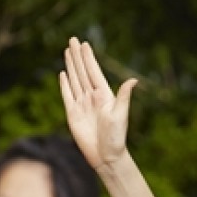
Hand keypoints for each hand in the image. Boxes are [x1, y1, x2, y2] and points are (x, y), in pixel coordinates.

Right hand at [59, 38, 136, 169]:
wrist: (106, 156)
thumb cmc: (117, 137)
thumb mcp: (121, 114)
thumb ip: (124, 96)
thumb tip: (133, 80)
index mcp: (104, 95)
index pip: (94, 72)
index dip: (89, 58)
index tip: (85, 44)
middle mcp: (92, 97)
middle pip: (82, 72)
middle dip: (77, 56)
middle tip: (72, 39)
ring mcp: (81, 105)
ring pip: (74, 80)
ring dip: (71, 66)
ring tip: (67, 51)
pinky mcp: (72, 114)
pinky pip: (67, 95)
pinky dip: (64, 84)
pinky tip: (63, 73)